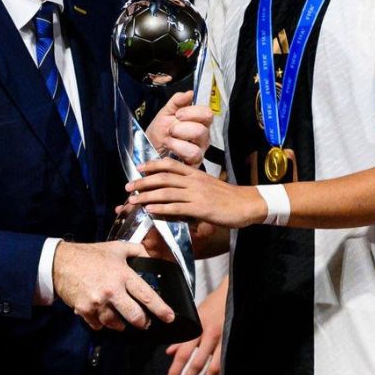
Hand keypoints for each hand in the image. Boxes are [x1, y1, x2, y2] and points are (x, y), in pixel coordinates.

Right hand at [53, 240, 174, 330]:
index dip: (161, 309)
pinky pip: (98, 325)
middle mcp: (112, 291)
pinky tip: (102, 315)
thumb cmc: (91, 254)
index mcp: (123, 275)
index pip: (147, 295)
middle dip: (142, 322)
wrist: (61, 262)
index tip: (170, 318)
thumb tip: (152, 257)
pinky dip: (102, 323)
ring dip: (121, 324)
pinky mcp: (84, 310)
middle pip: (134, 316)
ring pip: (116, 324)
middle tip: (144, 322)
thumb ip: (137, 251)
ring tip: (121, 318)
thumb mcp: (117, 247)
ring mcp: (97, 302)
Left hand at [128, 158, 263, 228]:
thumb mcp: (208, 185)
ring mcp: (196, 194)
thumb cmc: (227, 197)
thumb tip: (176, 190)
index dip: (153, 164)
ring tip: (133, 200)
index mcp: (195, 173)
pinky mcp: (200, 208)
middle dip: (143, 181)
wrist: (246, 204)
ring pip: (166, 192)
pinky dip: (161, 208)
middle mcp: (193, 181)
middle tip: (128, 186)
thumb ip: (192, 185)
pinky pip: (176, 207)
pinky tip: (150, 210)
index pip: (170, 164)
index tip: (139, 167)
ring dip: (147, 196)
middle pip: (163, 177)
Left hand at [146, 91, 211, 166]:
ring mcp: (199, 152)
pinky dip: (176, 152)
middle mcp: (202, 137)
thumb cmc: (160, 132)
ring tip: (168, 141)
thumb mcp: (165, 113)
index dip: (192, 112)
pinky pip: (190, 159)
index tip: (178, 114)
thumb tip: (189, 93)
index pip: (207, 114)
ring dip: (176, 143)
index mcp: (199, 122)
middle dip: (181, 129)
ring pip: (195, 148)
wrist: (148, 149)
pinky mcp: (193, 164)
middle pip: (201, 131)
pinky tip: (169, 150)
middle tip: (170, 130)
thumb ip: (177, 101)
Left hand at [166, 281, 225, 374]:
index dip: (176, 369)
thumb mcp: (194, 316)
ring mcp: (224, 339)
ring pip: (214, 367)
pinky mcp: (233, 342)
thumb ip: (183, 335)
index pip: (183, 353)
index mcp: (197, 328)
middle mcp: (210, 335)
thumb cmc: (212, 305)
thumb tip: (169, 352)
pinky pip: (226, 363)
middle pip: (197, 363)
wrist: (233, 294)